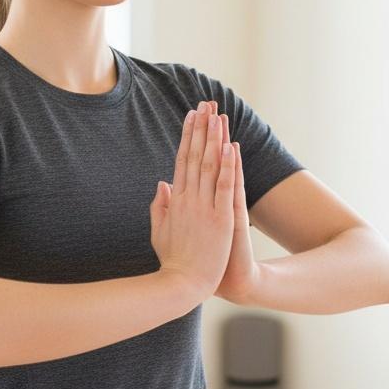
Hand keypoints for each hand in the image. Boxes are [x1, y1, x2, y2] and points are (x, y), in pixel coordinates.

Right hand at [157, 100, 260, 304]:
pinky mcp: (220, 220)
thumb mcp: (159, 232)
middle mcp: (188, 200)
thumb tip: (162, 183)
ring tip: (217, 115)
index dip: (187, 136)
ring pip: (208, 166)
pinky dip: (226, 167)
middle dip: (200, 128)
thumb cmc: (173, 262)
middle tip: (205, 104)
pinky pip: (223, 188)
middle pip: (194, 156)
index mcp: (175, 201)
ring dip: (213, 139)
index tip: (192, 116)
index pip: (181, 161)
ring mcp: (204, 208)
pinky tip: (229, 146)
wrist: (182, 285)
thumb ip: (160, 207)